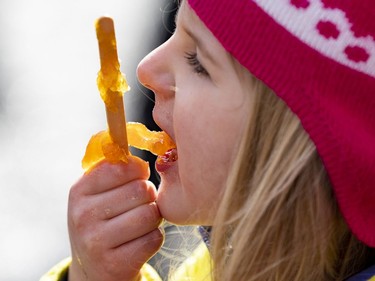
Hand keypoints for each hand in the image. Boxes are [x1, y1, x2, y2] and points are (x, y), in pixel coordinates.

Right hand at [67, 156, 163, 280]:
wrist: (94, 270)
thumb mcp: (97, 194)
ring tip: (139, 223)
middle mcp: (83, 215)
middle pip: (141, 190)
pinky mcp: (115, 264)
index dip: (138, 171)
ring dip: (152, 218)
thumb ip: (114, 170)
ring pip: (150, 214)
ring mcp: (96, 242)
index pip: (122, 166)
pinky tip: (138, 242)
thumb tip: (137, 148)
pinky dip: (153, 238)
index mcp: (79, 191)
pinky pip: (154, 238)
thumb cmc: (102, 222)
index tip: (137, 177)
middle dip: (148, 196)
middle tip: (138, 205)